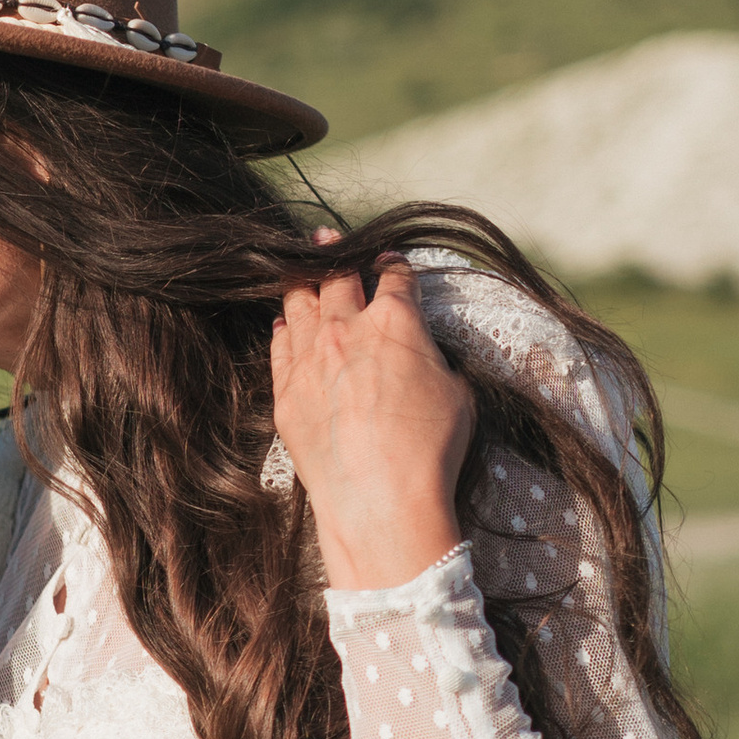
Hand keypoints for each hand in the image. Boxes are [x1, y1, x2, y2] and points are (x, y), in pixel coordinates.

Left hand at [270, 250, 475, 591]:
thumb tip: (424, 355)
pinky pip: (279, 347)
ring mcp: (310, 359)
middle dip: (336, 254)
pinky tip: (286, 324)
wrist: (381, 498)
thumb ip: (435, 360)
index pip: (394, 277)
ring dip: (302, 284)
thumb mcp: (458, 393)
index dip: (393, 265)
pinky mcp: (285, 392)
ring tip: (299, 272)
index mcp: (396, 321)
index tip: (390, 262)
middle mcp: (347, 329)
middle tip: (328, 241)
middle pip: (336, 277)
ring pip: (299, 304)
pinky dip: (284, 329)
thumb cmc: (431, 449)